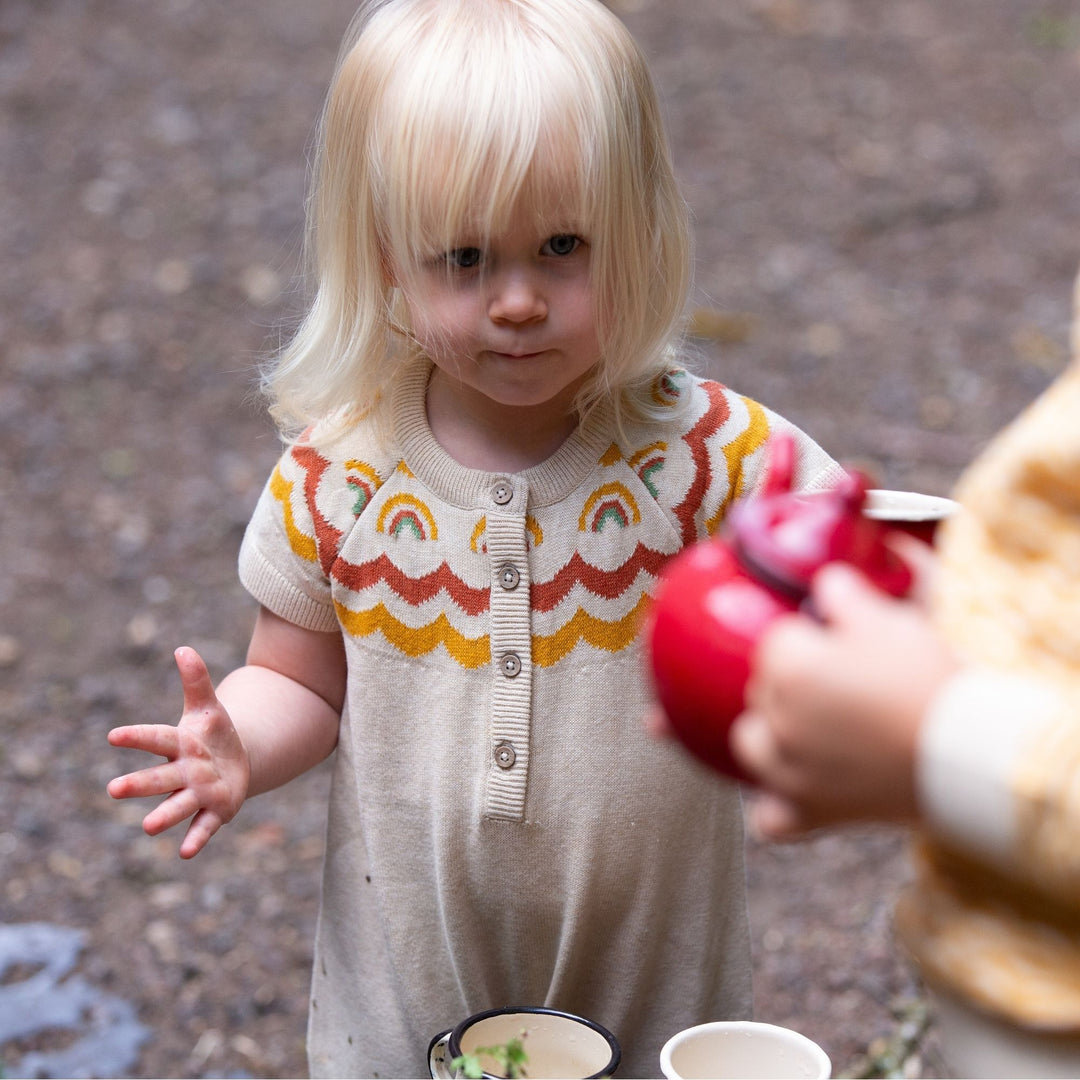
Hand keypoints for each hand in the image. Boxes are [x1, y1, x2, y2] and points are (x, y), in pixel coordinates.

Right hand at [107, 647, 250, 857]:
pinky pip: (204, 827)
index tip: (113, 736)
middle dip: (139, 784)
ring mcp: (197, 793)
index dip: (136, 737)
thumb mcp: (208, 706)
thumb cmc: (214, 733)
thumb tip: (183, 648)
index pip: (156, 738)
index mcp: (179, 744)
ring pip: (178, 805)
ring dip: (164, 816)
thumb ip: (196, 680)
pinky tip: (186, 854)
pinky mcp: (215, 811)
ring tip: (148, 827)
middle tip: (114, 790)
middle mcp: (183, 772)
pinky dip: (196, 838)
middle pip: (159, 777)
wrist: (236, 761)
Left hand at [730, 560, 958, 838]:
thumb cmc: (927, 680)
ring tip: (804, 728)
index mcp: (789, 667)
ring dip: (768, 734)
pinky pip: (770, 818)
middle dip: (790, 679)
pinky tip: (788, 794)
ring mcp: (788, 771)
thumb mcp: (888, 620)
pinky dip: (775, 806)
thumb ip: (843, 594)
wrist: (967, 751)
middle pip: (762, 687)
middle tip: (840, 680)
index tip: (835, 640)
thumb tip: (825, 582)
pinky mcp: (811, 812)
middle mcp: (777, 719)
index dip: (808, 636)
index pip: (776, 639)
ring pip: (751, 745)